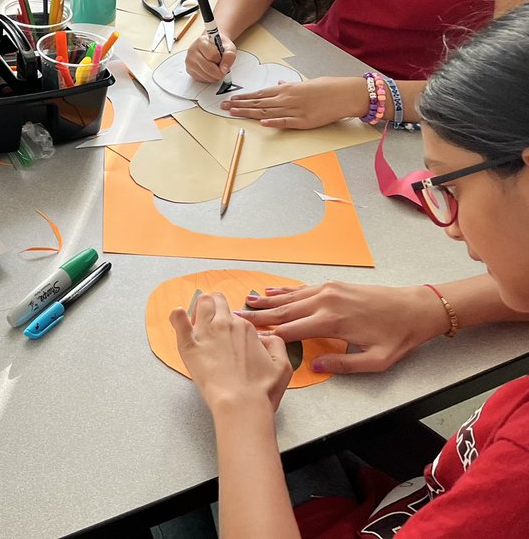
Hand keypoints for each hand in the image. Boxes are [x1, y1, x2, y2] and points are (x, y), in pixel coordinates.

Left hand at [170, 292, 291, 413]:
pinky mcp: (189, 344)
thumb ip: (277, 345)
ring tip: (197, 320)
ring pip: (200, 304)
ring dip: (198, 308)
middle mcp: (225, 324)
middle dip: (214, 304)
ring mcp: (205, 332)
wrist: (241, 403)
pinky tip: (178, 315)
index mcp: (245, 328)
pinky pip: (178, 320)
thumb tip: (266, 337)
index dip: (231, 323)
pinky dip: (177, 316)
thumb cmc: (261, 390)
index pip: (234, 314)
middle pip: (216, 301)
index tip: (229, 334)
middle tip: (211, 318)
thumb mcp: (282, 366)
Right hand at [186, 34, 236, 82]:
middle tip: (223, 70)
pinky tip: (211, 72)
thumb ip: (229, 56)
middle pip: (208, 68)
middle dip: (219, 72)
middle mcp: (192, 51)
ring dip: (214, 76)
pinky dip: (209, 78)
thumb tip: (224, 69)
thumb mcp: (229, 47)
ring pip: (205, 75)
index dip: (221, 61)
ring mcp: (189, 61)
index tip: (223, 60)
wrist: (212, 45)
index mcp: (201, 42)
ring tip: (217, 69)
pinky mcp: (189, 70)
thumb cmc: (219, 46)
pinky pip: (201, 79)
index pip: (213, 56)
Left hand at [221, 77, 368, 129]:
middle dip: (239, 105)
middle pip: (258, 102)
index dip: (244, 97)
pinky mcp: (304, 121)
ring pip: (267, 112)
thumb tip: (279, 83)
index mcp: (287, 88)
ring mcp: (295, 110)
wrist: (345, 93)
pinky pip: (285, 122)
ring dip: (249, 113)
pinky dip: (273, 122)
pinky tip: (261, 123)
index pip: (260, 93)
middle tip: (223, 107)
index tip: (231, 99)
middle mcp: (287, 98)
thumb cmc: (327, 87)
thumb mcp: (305, 82)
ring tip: (233, 113)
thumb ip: (289, 85)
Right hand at [235, 282, 447, 373]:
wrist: (416, 308)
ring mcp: (328, 290)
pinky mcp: (333, 285)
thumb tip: (314, 366)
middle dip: (259, 315)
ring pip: (290, 297)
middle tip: (235, 316)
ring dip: (267, 301)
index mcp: (333, 322)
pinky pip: (302, 288)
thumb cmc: (398, 337)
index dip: (269, 335)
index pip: (292, 330)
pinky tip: (270, 291)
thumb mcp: (376, 361)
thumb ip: (343, 365)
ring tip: (246, 303)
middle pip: (285, 311)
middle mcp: (326, 302)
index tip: (248, 337)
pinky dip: (284, 290)